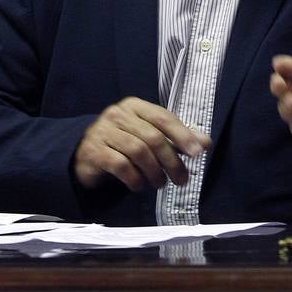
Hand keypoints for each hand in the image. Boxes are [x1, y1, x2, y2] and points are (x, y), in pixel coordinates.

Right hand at [72, 97, 211, 191]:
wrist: (86, 153)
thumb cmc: (123, 142)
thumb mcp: (150, 135)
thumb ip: (177, 137)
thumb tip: (206, 142)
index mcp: (135, 106)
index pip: (163, 117)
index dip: (183, 135)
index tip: (199, 153)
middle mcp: (118, 114)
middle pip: (152, 137)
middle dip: (171, 161)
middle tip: (181, 179)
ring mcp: (103, 131)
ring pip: (138, 151)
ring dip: (154, 172)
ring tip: (160, 184)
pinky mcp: (94, 151)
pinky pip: (120, 165)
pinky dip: (135, 179)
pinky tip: (139, 186)